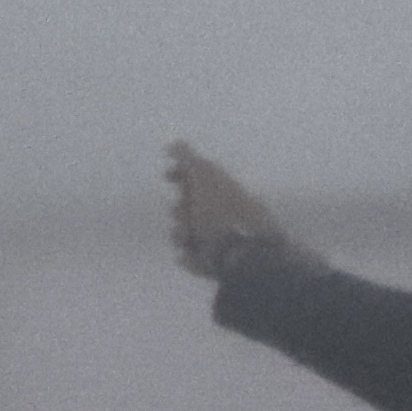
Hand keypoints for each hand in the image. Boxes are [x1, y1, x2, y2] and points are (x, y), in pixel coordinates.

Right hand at [164, 140, 283, 278]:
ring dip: (182, 235)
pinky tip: (189, 257)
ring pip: (187, 235)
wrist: (246, 257)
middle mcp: (226, 213)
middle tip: (185, 217)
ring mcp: (223, 240)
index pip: (199, 178)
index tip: (166, 175)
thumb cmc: (222, 215)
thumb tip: (175, 144)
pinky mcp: (218, 266)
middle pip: (189, 208)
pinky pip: (193, 259)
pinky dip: (190, 257)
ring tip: (189, 240)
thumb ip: (189, 160)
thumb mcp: (205, 180)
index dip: (180, 174)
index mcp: (227, 191)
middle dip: (180, 211)